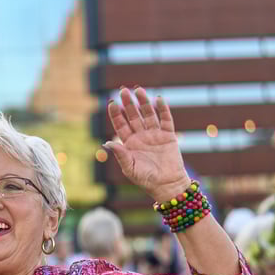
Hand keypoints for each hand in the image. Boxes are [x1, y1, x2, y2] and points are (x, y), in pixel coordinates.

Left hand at [105, 87, 190, 201]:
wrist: (166, 185)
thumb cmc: (145, 179)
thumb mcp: (129, 168)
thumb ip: (120, 154)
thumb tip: (106, 142)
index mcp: (129, 143)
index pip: (121, 125)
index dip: (116, 114)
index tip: (112, 103)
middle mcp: (141, 136)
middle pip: (133, 116)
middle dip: (128, 103)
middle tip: (123, 90)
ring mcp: (155, 135)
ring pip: (148, 114)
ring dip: (143, 102)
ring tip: (138, 90)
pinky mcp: (168, 136)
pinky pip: (165, 119)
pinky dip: (162, 109)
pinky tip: (158, 99)